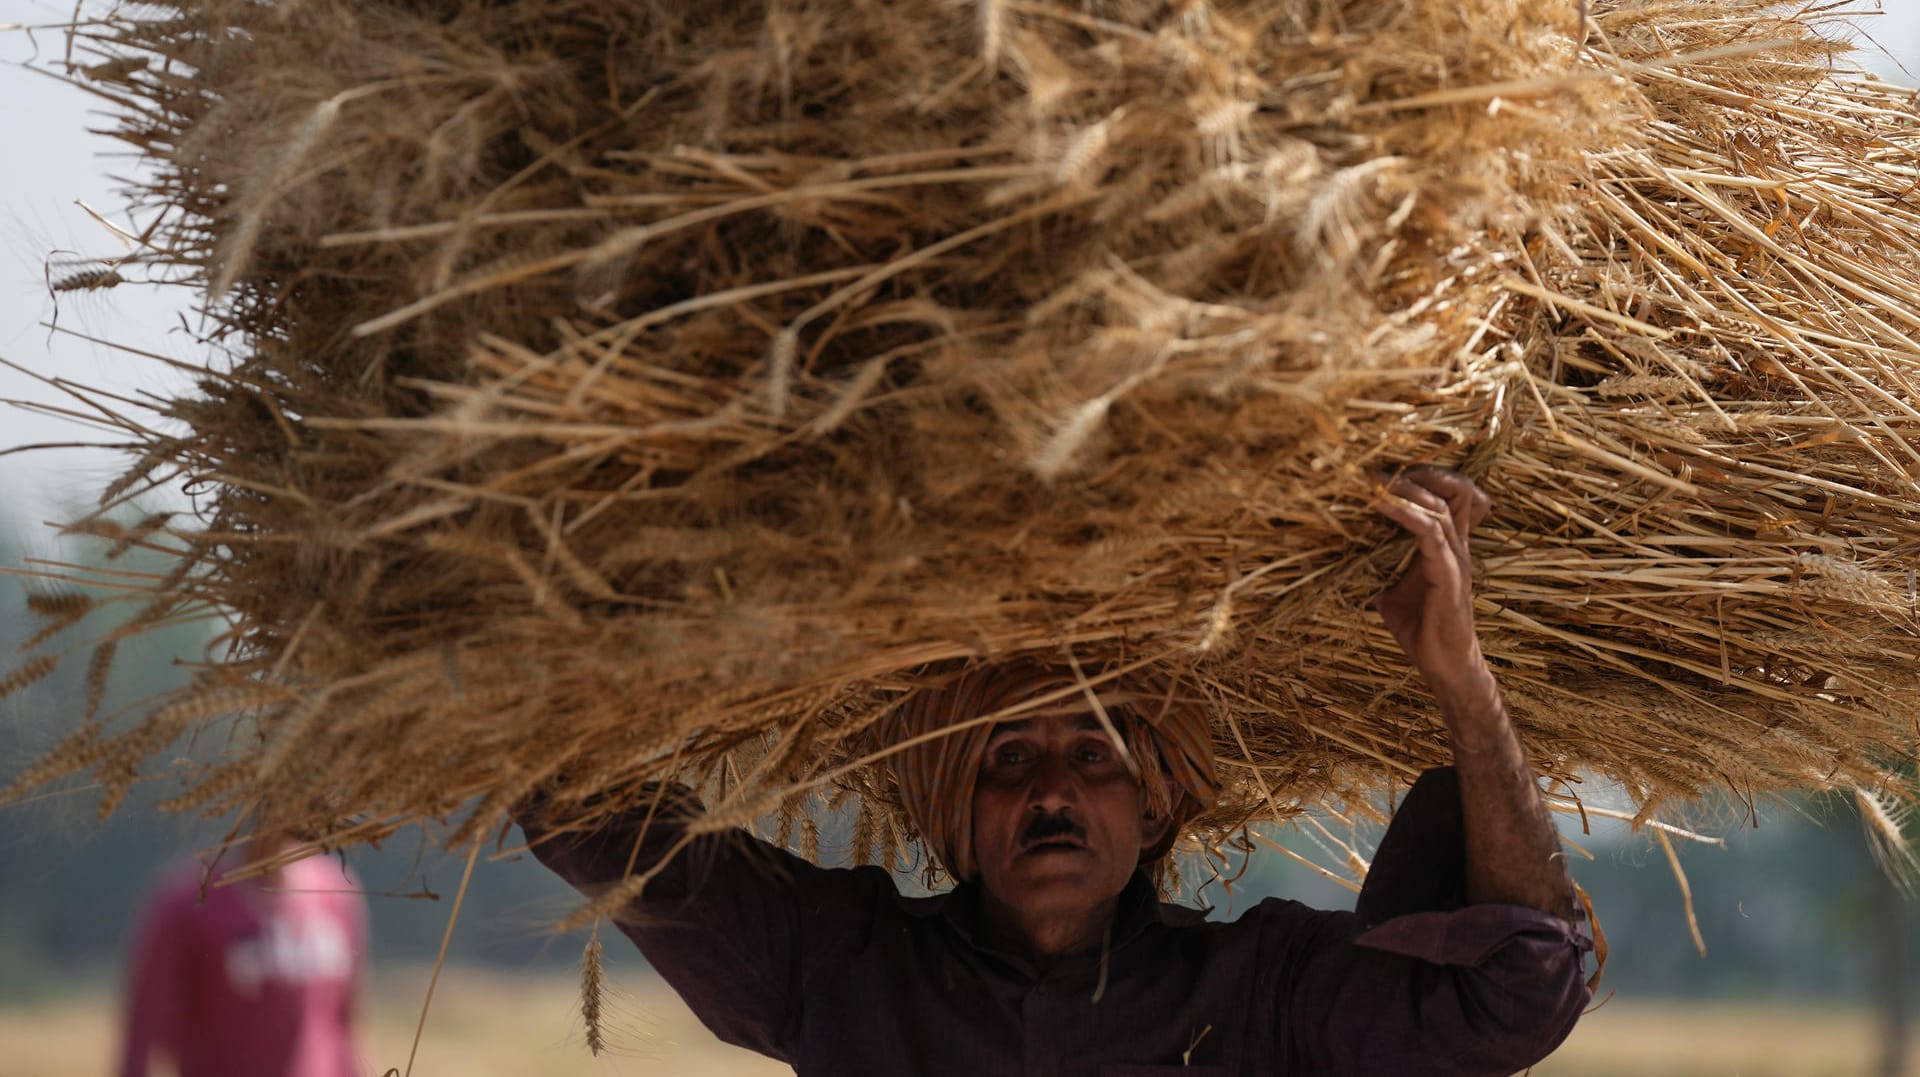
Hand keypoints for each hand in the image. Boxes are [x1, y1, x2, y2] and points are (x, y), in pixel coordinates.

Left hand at [1371, 468, 1495, 707]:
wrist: (1444, 666)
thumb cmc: (1420, 630)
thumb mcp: (1390, 591)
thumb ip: (1377, 569)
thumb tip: (1341, 558)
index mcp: (1449, 545)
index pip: (1453, 495)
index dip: (1426, 476)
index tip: (1387, 470)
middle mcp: (1459, 547)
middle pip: (1458, 490)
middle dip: (1423, 472)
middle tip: (1384, 469)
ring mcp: (1458, 560)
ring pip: (1443, 507)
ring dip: (1408, 489)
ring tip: (1377, 480)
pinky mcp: (1450, 576)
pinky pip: (1431, 535)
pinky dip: (1406, 516)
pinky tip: (1382, 506)